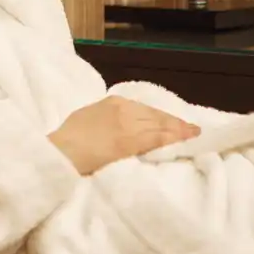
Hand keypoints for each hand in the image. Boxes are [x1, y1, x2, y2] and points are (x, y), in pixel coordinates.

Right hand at [49, 96, 199, 174]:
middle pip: (156, 115)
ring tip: (193, 134)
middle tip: (191, 129)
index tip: (173, 122)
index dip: (161, 117)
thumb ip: (106, 119)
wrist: (60, 151)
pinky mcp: (131, 141)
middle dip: (174, 123)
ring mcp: (129, 124)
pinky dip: (175, 138)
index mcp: (113, 102)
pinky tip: (186, 139)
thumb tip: (117, 127)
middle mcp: (124, 109)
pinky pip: (158, 138)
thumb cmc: (67, 140)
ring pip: (161, 125)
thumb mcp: (88, 118)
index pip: (145, 109)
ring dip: (179, 130)